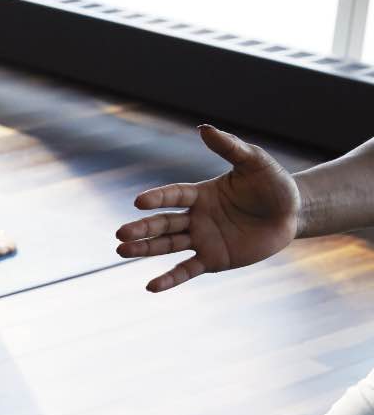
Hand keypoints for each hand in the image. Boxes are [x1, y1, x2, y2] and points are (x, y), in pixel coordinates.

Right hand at [115, 124, 299, 292]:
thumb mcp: (254, 162)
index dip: (157, 199)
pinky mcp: (213, 260)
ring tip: (122, 251)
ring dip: (144, 249)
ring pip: (167, 245)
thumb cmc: (274, 184)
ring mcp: (202, 239)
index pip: (173, 196)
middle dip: (142, 229)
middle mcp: (196, 217)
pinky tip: (151, 286)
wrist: (293, 213)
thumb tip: (203, 128)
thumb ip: (229, 146)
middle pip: (163, 223)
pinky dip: (170, 279)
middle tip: (121, 234)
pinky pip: (187, 269)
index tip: (139, 202)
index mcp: (201, 194)